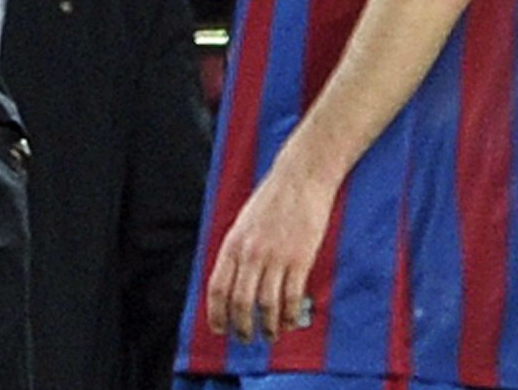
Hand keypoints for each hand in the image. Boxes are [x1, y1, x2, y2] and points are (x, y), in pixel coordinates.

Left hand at [203, 160, 337, 341]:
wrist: (301, 177)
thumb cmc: (272, 199)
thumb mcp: (243, 223)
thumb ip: (237, 251)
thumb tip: (232, 282)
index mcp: (233, 244)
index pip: (217, 288)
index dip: (216, 314)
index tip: (220, 329)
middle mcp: (250, 253)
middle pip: (240, 302)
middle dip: (241, 326)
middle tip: (246, 338)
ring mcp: (275, 256)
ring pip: (265, 304)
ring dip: (266, 326)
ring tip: (269, 336)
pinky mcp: (300, 258)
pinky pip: (291, 296)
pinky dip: (288, 314)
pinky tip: (288, 322)